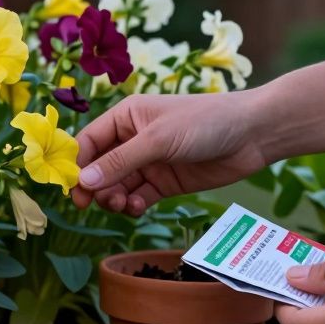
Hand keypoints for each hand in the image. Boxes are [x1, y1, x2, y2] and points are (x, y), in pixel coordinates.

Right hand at [70, 91, 269, 214]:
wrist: (252, 134)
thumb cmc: (205, 122)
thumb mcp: (159, 139)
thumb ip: (121, 161)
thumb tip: (83, 181)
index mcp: (126, 117)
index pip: (89, 141)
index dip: (77, 164)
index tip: (71, 188)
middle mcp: (134, 139)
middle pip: (100, 167)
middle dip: (95, 186)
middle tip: (92, 205)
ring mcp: (150, 162)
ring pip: (118, 185)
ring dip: (113, 197)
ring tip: (122, 204)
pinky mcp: (166, 182)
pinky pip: (139, 196)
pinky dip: (134, 204)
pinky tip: (139, 206)